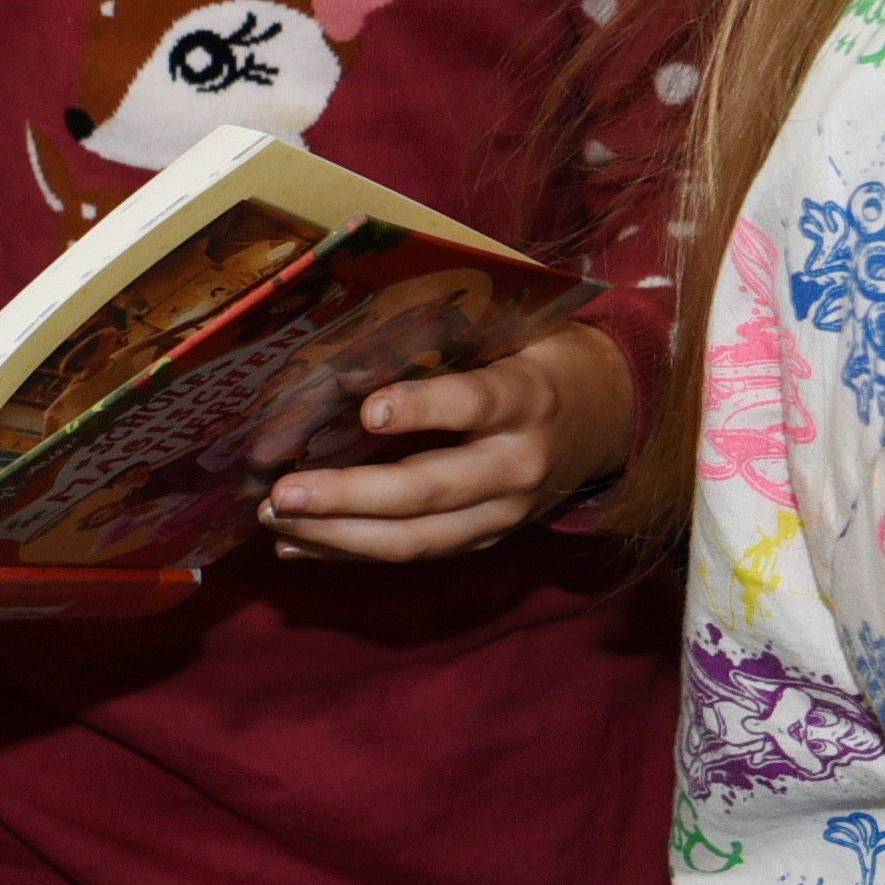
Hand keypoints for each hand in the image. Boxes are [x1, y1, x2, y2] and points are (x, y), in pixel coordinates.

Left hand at [260, 323, 633, 560]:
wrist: (608, 418)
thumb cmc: (539, 357)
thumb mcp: (515, 331)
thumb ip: (454, 336)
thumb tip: (356, 335)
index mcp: (528, 396)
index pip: (476, 403)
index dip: (423, 409)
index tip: (368, 411)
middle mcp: (519, 463)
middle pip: (431, 490)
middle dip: (351, 497)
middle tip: (283, 492)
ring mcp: (505, 513)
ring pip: (418, 538)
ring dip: (339, 536)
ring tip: (276, 519)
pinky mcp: (486, 540)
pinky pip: (415, 554)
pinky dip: (351, 553)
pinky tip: (297, 544)